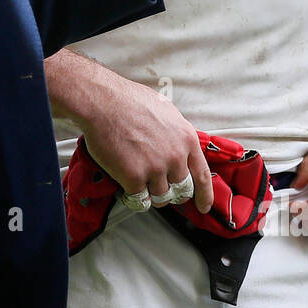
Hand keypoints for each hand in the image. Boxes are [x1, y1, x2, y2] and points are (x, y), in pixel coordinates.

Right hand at [80, 73, 214, 213]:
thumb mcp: (166, 112)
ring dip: (150, 193)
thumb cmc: (129, 101)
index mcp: (186, 139)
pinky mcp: (134, 178)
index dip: (204, 196)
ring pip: (160, 197)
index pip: (203, 176)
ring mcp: (155, 169)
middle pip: (181, 190)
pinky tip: (127, 185)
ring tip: (138, 179)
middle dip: (172, 192)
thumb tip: (179, 146)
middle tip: (159, 187)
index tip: (203, 206)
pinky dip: (133, 196)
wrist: (104, 102)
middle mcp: (175, 157)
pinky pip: (139, 199)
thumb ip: (176, 134)